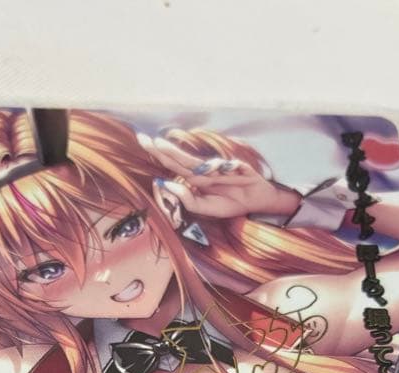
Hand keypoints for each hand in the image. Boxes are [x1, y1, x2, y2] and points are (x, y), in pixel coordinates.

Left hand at [138, 133, 300, 220]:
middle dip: (162, 149)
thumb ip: (188, 200)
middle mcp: (204, 171)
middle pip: (179, 159)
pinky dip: (222, 169)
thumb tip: (165, 184)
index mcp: (196, 179)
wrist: (256, 200)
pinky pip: (229, 168)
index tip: (144, 143)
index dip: (160, 155)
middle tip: (142, 138)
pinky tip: (212, 169)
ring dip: (179, 154)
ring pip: (197, 162)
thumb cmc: (230, 202)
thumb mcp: (207, 208)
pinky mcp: (239, 169)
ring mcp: (220, 168)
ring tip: (162, 146)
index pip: (174, 166)